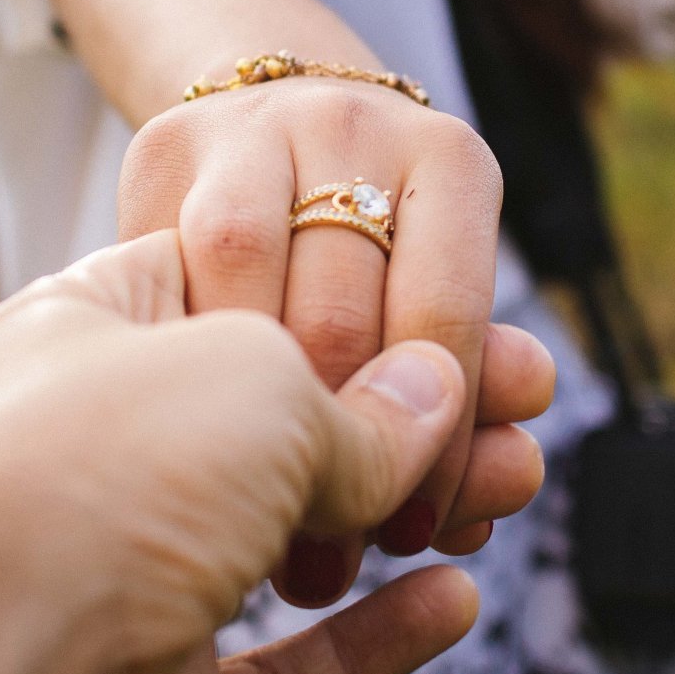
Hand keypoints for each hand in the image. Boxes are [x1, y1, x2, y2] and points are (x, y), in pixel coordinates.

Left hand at [0, 231, 555, 673]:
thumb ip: (357, 399)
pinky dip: (370, 637)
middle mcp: (104, 447)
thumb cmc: (98, 466)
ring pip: (293, 539)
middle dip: (416, 412)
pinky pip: (279, 666)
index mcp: (94, 331)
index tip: (466, 321)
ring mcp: (125, 574)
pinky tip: (451, 601)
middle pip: (285, 419)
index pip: (248, 290)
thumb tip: (435, 403)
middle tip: (525, 402)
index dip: (365, 304)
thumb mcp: (256, 380)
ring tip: (516, 485)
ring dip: (411, 513)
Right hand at [119, 78, 550, 602]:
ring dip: (244, 408)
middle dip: (336, 450)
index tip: (417, 532)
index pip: (446, 320)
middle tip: (332, 550)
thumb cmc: (379, 251)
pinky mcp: (163, 149)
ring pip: (241, 281)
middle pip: (341, 314)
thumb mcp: (440, 300)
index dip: (434, 445)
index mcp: (452, 164)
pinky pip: (166, 270)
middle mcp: (353, 128)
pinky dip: (185, 359)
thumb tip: (511, 479)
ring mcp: (252, 129)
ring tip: (258, 512)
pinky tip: (199, 426)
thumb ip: (479, 392)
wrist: (278, 123)